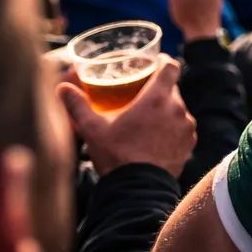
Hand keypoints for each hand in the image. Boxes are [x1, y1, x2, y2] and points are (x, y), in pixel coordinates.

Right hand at [57, 56, 195, 179]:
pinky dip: (172, 128)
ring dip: (165, 111)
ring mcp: (186, 127)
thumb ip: (77, 105)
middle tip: (140, 97)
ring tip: (146, 121)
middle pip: (172, 89)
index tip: (153, 64)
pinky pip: (182, 128)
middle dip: (158, 91)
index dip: (163, 62)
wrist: (137, 190)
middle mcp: (177, 108)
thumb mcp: (92, 129)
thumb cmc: (116, 156)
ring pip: (177, 109)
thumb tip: (62, 88)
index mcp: (157, 98)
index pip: (170, 66)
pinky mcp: (189, 143)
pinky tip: (156, 138)